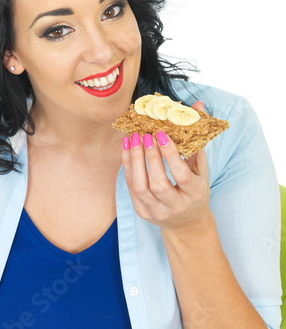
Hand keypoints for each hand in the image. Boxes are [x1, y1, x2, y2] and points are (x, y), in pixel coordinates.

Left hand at [122, 102, 210, 235]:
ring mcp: (157, 212)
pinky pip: (131, 188)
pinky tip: (127, 148)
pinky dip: (127, 166)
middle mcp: (175, 207)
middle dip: (150, 157)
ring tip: (133, 139)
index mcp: (194, 195)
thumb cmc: (195, 190)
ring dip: (134, 160)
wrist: (186, 223)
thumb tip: (196, 106)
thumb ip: (196, 140)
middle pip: (158, 184)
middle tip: (145, 135)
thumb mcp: (201, 169)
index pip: (181, 176)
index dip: (170, 155)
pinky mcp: (142, 212)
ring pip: (140, 187)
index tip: (162, 135)